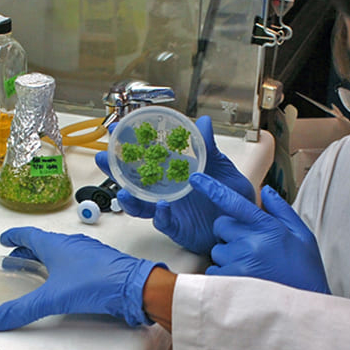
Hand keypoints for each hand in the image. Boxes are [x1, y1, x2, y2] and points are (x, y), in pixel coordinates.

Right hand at [0, 227, 162, 330]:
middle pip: (43, 243)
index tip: (4, 239)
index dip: (14, 237)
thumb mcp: (53, 298)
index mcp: (55, 244)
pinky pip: (75, 261)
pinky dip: (62, 267)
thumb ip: (24, 309)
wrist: (134, 286)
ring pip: (60, 252)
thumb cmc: (95, 282)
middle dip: (27, 251)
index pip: (28, 235)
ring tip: (36, 271)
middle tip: (15, 260)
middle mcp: (71, 244)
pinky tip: (65, 281)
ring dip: (45, 259)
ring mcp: (88, 253)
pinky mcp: (101, 264)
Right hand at [95, 115, 254, 254]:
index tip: (117, 133)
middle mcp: (166, 191)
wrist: (246, 223)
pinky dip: (160, 215)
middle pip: (133, 181)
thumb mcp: (221, 168)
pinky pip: (163, 222)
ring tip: (124, 192)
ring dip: (130, 199)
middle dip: (115, 171)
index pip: (147, 158)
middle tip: (103, 159)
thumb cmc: (231, 197)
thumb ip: (209, 147)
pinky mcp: (177, 227)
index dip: (130, 147)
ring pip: (141, 205)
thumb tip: (202, 122)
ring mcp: (169, 209)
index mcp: (173, 172)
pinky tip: (162, 207)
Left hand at [191, 174, 329, 293]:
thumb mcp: (302, 235)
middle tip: (248, 247)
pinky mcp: (230, 280)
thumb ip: (281, 210)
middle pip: (220, 226)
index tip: (195, 179)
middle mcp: (250, 241)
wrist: (303, 305)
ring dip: (227, 256)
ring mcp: (239, 261)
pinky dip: (223, 274)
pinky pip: (214, 271)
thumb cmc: (305, 270)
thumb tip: (265, 191)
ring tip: (251, 268)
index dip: (211, 188)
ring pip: (217, 250)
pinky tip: (243, 280)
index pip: (233, 202)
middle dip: (229, 233)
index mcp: (266, 226)